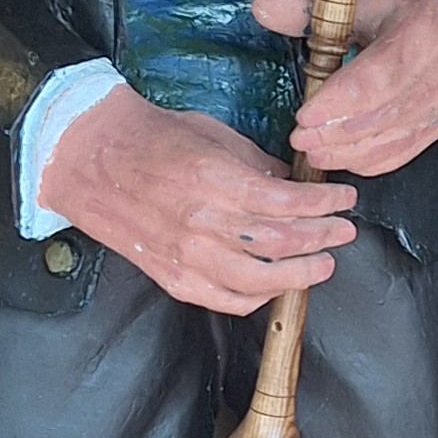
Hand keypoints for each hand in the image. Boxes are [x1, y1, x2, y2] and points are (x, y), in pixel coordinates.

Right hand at [37, 87, 355, 314]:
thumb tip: (294, 187)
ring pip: (259, 281)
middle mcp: (202, 222)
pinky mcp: (173, 278)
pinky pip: (226, 301)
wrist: (91, 158)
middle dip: (323, 238)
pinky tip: (276, 287)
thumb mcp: (214, 136)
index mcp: (215, 180)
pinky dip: (258, 298)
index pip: (287, 203)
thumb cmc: (152, 139)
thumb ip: (257, 165)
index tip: (345, 200)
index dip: (325, 205)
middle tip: (344, 232)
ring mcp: (186, 256)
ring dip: (300, 274)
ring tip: (323, 264)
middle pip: (281, 242)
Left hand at [251, 0, 437, 175]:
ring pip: (395, 139)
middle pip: (383, 116)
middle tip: (299, 139)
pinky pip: (408, 151)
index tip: (305, 115)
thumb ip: (312, 9)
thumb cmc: (424, 3)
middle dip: (336, 134)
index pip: (378, 78)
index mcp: (422, 33)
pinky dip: (374, 161)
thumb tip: (261, 9)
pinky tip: (345, 158)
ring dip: (350, 152)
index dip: (340, 103)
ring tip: (314, 151)